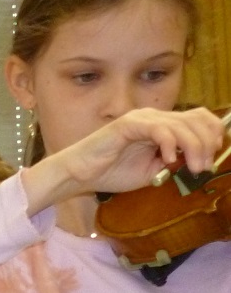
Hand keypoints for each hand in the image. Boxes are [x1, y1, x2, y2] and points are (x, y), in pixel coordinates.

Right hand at [25, 107, 227, 209]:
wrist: (80, 175)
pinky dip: (170, 144)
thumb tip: (198, 161)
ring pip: (182, 124)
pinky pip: (160, 129)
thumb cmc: (110, 173)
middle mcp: (155, 117)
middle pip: (196, 118)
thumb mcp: (153, 171)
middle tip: (203, 167)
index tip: (214, 157)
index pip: (198, 118)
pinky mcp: (130, 124)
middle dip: (207, 144)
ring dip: (193, 147)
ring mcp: (142, 118)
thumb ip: (174, 162)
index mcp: (161, 126)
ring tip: (192, 167)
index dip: (212, 134)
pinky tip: (168, 160)